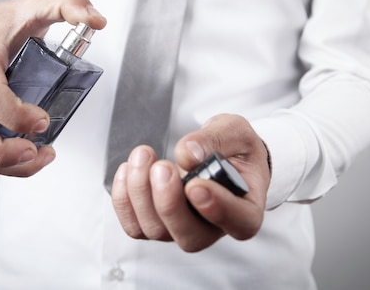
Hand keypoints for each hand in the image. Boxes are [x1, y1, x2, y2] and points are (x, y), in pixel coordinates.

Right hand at [0, 0, 106, 176]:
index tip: (44, 120)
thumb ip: (69, 3)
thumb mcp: (36, 4)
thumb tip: (97, 20)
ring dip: (5, 164)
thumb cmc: (3, 23)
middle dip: (1, 154)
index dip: (16, 115)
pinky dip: (2, 161)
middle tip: (35, 152)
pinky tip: (31, 156)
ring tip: (41, 157)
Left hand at [111, 114, 270, 251]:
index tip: (196, 184)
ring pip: (157, 230)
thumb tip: (188, 155)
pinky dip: (124, 199)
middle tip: (162, 166)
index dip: (217, 209)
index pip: (239, 222)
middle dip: (169, 203)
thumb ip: (216, 139)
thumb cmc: (234, 148)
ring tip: (143, 155)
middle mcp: (215, 227)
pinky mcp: (158, 223)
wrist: (220, 155)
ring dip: (141, 193)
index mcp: (246, 208)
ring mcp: (183, 228)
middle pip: (190, 237)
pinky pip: (134, 225)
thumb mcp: (234, 131)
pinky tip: (129, 169)